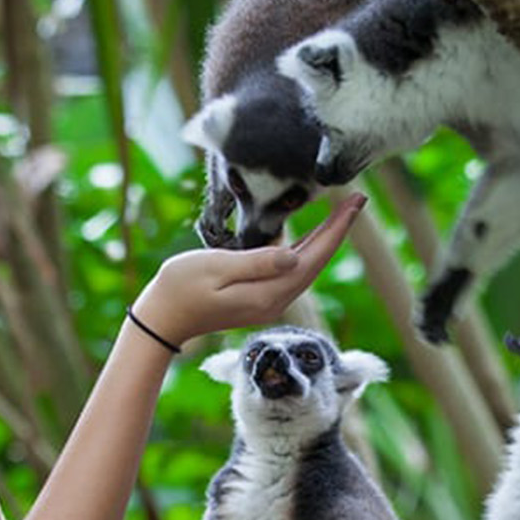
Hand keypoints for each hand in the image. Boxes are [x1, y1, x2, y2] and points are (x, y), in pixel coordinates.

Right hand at [132, 195, 366, 345]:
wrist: (161, 319)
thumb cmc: (180, 288)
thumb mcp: (216, 268)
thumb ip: (256, 262)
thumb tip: (294, 255)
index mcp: (268, 294)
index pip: (313, 258)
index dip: (337, 230)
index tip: (355, 203)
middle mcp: (274, 300)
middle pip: (316, 261)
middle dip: (338, 230)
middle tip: (357, 200)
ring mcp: (268, 301)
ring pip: (306, 266)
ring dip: (324, 239)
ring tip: (341, 212)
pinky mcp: (259, 297)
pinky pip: (291, 270)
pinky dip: (305, 248)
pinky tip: (311, 234)